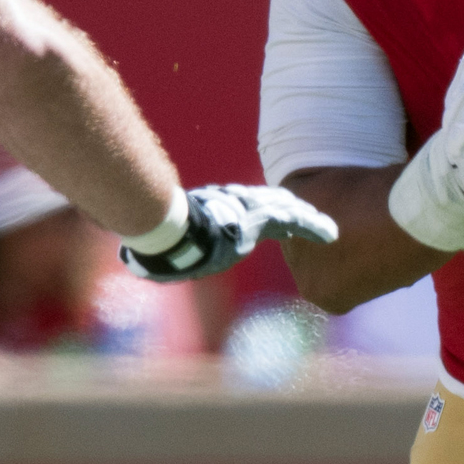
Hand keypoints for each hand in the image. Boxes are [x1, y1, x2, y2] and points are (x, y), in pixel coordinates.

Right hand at [120, 185, 337, 281]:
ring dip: (308, 219)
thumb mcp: (156, 244)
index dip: (263, 212)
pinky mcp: (261, 220)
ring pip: (287, 210)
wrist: (167, 231)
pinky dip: (313, 227)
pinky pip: (294, 221)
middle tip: (312, 218)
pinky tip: (331, 234)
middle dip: (292, 210)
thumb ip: (155, 252)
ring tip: (329, 229)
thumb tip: (132, 260)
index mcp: (217, 211)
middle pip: (272, 203)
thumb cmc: (155, 238)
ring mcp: (249, 209)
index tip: (276, 220)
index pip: (247, 209)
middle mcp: (236, 204)